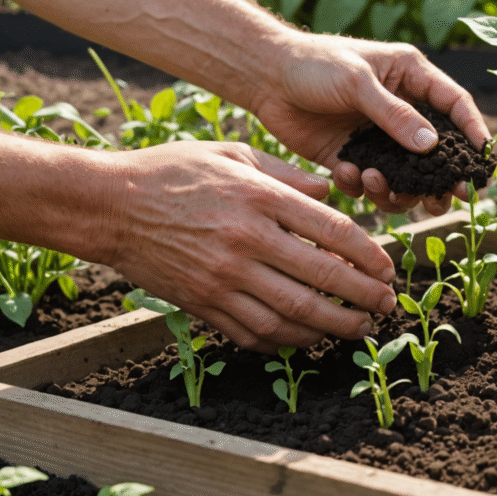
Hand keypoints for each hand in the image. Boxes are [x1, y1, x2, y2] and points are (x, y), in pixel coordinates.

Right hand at [102, 141, 397, 352]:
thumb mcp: (233, 154)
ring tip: (357, 330)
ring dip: (332, 328)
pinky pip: (253, 331)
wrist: (109, 205)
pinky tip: (307, 339)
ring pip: (292, 314)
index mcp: (260, 198)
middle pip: (322, 278)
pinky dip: (286, 341)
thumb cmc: (173, 172)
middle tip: (386, 306)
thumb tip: (330, 189)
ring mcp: (223, 276)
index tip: (387, 269)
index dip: (369, 255)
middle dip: (363, 298)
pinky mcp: (202, 302)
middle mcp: (246, 240)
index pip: (333, 231)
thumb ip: (286, 173)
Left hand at [253, 33, 490, 215]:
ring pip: (406, 175)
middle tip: (444, 200)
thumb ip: (396, 115)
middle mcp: (401, 110)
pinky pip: (371, 183)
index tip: (483, 162)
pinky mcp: (353, 157)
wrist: (265, 78)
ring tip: (375, 183)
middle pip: (437, 151)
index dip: (473, 132)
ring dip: (397, 188)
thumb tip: (433, 147)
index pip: (455, 106)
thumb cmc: (314, 64)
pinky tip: (346, 174)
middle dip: (441, 178)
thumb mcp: (358, 83)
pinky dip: (362, 187)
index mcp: (411, 78)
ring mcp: (377, 137)